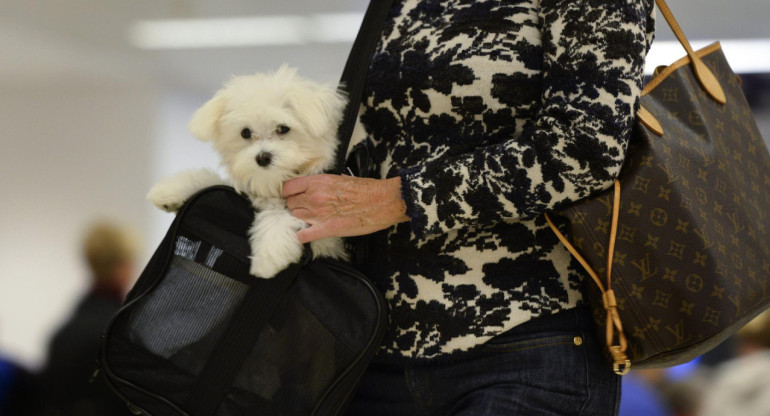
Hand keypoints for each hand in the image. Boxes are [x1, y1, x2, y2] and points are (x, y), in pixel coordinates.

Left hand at [282, 174, 408, 242]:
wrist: (381, 201)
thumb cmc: (367, 189)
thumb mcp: (343, 179)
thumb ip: (328, 183)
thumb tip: (325, 185)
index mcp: (318, 182)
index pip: (289, 188)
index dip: (289, 193)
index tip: (292, 196)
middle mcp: (314, 197)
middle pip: (291, 204)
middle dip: (296, 206)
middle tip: (305, 208)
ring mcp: (318, 214)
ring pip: (295, 217)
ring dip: (300, 218)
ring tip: (309, 220)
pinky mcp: (326, 229)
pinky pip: (303, 235)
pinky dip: (302, 236)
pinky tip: (306, 234)